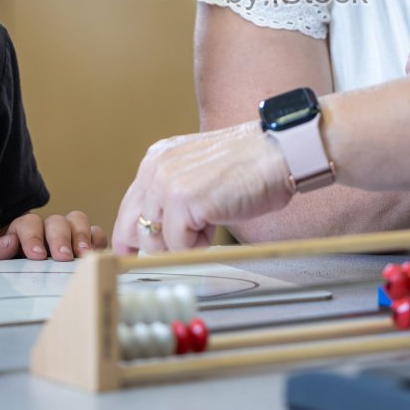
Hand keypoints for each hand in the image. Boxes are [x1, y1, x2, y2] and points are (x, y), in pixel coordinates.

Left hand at [0, 210, 107, 261]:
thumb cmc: (7, 271)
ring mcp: (69, 233)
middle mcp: (47, 227)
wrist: (22, 286)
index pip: (28, 223)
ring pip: (77, 220)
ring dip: (81, 236)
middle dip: (59, 238)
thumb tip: (8, 242)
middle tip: (62, 257)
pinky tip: (94, 254)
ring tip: (83, 255)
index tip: (37, 255)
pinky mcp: (86, 242)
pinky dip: (96, 240)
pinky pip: (95, 233)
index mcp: (23, 230)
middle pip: (56, 220)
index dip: (32, 237)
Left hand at [112, 121, 292, 253]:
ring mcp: (167, 183)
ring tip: (211, 222)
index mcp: (157, 159)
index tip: (131, 255)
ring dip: (184, 243)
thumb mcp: (198, 175)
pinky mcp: (183, 200)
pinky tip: (217, 224)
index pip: (129, 208)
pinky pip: (178, 246)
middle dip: (157, 245)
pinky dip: (198, 246)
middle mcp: (156, 167)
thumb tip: (156, 234)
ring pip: (155, 241)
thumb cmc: (251, 166)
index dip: (130, 237)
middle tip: (185, 244)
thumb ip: (173, 196)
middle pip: (133, 229)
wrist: (279, 154)